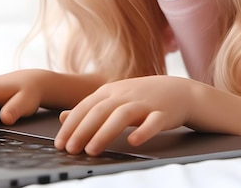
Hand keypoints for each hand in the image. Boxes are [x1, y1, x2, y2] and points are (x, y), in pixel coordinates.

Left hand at [54, 75, 197, 155]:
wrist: (179, 91)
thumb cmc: (143, 98)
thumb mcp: (114, 98)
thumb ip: (90, 108)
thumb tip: (63, 117)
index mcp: (112, 91)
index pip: (87, 106)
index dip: (72, 124)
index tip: (60, 143)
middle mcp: (126, 94)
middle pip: (101, 110)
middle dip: (83, 130)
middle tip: (70, 150)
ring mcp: (145, 102)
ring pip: (122, 115)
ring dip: (105, 132)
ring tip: (92, 150)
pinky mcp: (163, 113)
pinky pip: (152, 122)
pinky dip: (143, 131)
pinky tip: (133, 142)